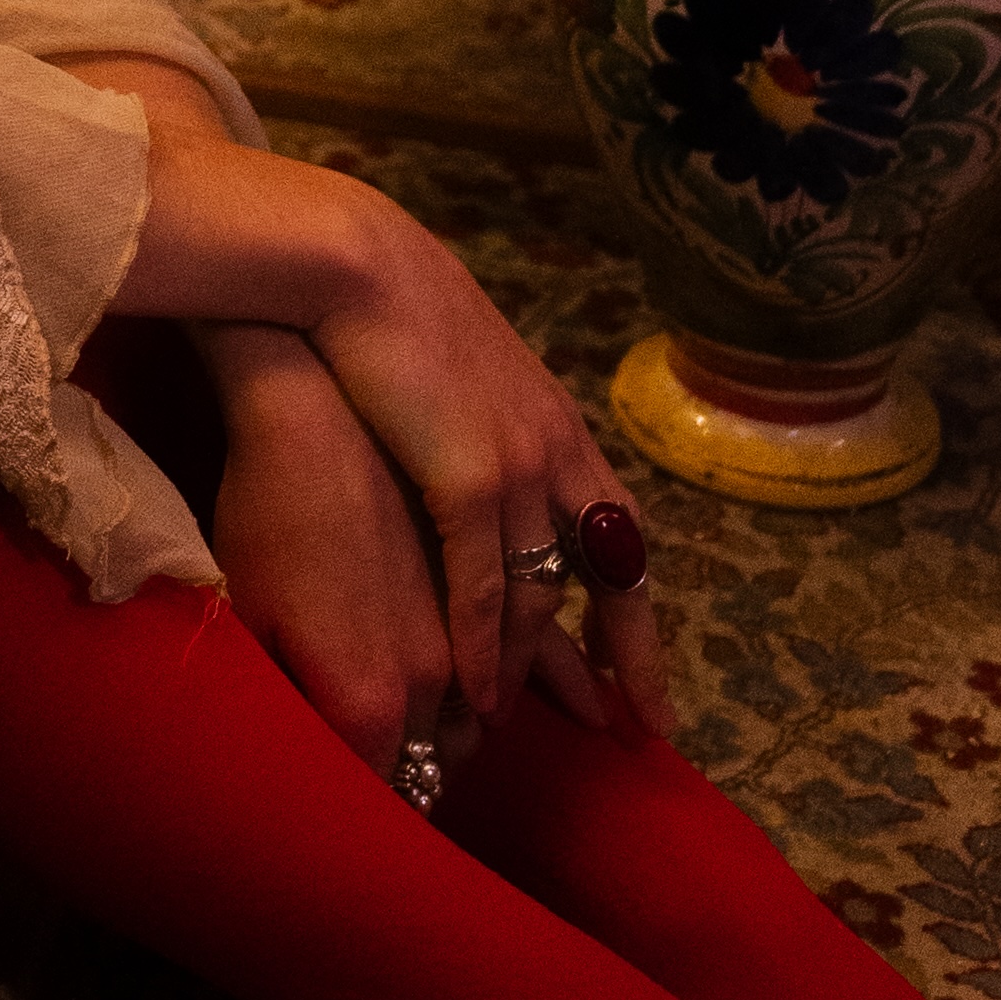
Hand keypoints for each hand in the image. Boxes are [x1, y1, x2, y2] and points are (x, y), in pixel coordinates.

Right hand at [81, 86, 676, 755]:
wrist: (352, 265)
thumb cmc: (388, 317)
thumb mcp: (462, 383)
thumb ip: (482, 439)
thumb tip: (471, 491)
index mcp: (560, 431)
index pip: (625, 545)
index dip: (639, 624)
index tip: (648, 687)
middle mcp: (560, 457)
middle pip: (610, 583)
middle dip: (621, 666)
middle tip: (626, 733)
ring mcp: (523, 470)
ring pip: (539, 597)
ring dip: (523, 670)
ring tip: (505, 727)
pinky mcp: (473, 479)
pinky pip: (484, 588)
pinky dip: (481, 649)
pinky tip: (471, 694)